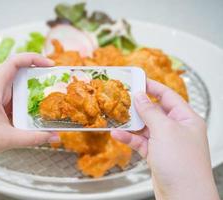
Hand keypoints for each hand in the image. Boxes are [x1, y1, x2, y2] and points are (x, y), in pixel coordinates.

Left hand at [0, 53, 58, 189]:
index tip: (50, 65)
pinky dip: (21, 105)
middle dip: (37, 79)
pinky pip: (9, 100)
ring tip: (46, 103)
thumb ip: (33, 138)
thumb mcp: (7, 139)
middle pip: (17, 75)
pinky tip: (29, 116)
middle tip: (55, 85)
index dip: (34, 58)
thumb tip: (55, 137)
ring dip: (29, 95)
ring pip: (14, 90)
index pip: (14, 62)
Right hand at [111, 79, 218, 199]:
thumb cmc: (183, 164)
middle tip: (122, 98)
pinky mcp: (156, 155)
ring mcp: (165, 142)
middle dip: (138, 106)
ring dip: (130, 124)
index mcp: (186, 118)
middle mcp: (176, 129)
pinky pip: (140, 142)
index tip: (137, 80)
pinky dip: (129, 138)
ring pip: (145, 127)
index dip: (152, 87)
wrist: (183, 196)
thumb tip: (139, 96)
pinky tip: (118, 134)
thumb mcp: (164, 130)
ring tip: (117, 116)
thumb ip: (150, 112)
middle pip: (154, 111)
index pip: (168, 96)